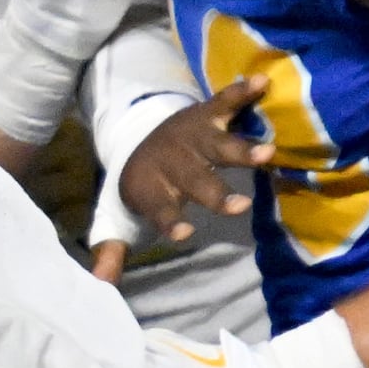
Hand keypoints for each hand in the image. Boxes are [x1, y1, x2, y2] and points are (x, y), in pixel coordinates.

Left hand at [120, 74, 273, 247]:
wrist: (140, 138)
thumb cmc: (145, 185)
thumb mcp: (126, 216)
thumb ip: (114, 249)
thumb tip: (100, 284)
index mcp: (150, 188)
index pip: (158, 207)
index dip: (169, 219)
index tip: (184, 233)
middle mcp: (171, 161)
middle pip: (194, 180)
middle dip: (215, 194)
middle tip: (238, 208)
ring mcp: (191, 136)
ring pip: (217, 145)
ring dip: (241, 149)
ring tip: (267, 153)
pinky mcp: (206, 114)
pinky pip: (224, 101)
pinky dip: (240, 91)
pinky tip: (261, 82)